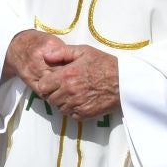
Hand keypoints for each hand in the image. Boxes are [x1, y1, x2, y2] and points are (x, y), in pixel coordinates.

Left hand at [4, 31, 119, 120]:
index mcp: (66, 76)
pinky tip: (78, 101)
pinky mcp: (86, 114)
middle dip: (52, 93)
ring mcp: (78, 104)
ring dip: (61, 102)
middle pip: (49, 98)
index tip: (51, 80)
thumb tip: (45, 56)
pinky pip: (70, 115)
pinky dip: (71, 110)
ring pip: (59, 108)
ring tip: (70, 93)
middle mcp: (70, 92)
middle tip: (61, 87)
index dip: (45, 83)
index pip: (42, 86)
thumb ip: (61, 52)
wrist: (124, 81)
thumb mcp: (83, 51)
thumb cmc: (103, 63)